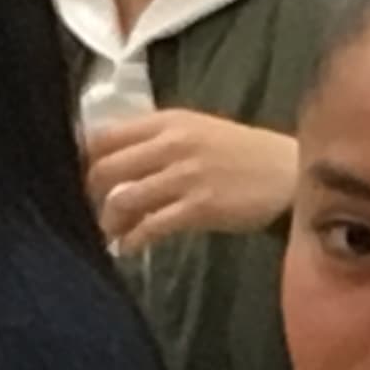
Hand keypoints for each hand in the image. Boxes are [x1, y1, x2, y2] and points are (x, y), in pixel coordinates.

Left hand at [82, 110, 301, 254]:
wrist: (290, 174)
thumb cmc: (244, 155)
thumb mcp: (198, 131)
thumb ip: (158, 140)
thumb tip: (116, 160)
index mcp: (169, 121)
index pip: (105, 135)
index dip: (83, 159)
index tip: (79, 179)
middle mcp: (172, 144)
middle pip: (105, 168)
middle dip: (90, 195)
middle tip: (91, 211)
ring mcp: (186, 176)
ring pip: (123, 198)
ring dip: (108, 221)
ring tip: (110, 232)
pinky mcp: (200, 207)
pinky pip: (151, 226)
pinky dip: (132, 240)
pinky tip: (129, 247)